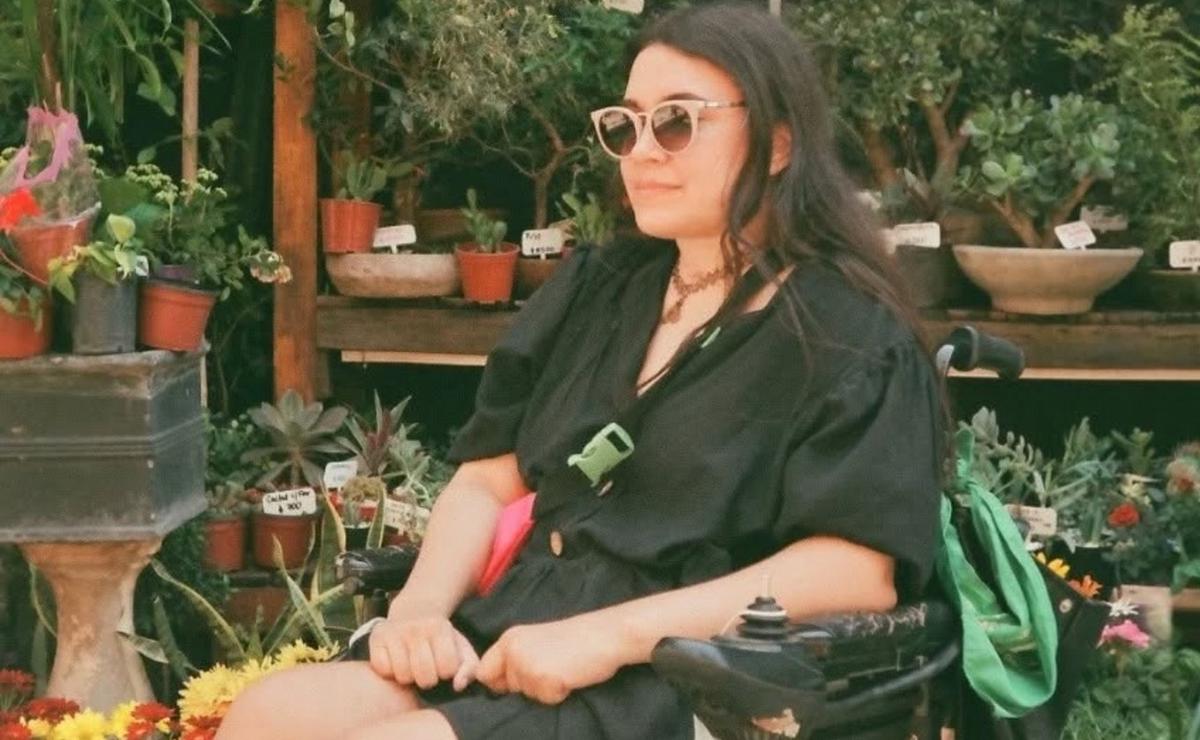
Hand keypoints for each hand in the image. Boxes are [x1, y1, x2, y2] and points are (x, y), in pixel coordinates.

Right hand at [368, 614, 478, 691]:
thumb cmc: (440, 637)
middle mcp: (416, 628)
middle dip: (429, 679)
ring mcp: (394, 632)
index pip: (447, 669)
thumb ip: (470, 668)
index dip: (447, 671)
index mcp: (440, 628)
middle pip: (425, 677)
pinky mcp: (376, 638)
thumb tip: (458, 685)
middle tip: (427, 668)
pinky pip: (382, 670)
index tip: (443, 663)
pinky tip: (396, 662)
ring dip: (409, 677)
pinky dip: (389, 671)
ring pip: (403, 676)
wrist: (414, 611)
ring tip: (412, 665)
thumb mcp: (461, 647)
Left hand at [475, 617, 628, 704]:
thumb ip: (516, 656)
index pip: (484, 671)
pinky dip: (558, 693)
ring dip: (544, 689)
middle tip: (551, 668)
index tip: (517, 681)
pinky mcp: (544, 679)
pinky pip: (546, 700)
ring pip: (527, 695)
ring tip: (562, 669)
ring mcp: (527, 665)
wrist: (604, 634)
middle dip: (526, 686)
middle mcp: (513, 650)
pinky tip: (569, 676)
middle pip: (506, 687)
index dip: (499, 681)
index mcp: (509, 638)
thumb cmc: (575, 639)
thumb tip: (499, 684)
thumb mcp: (537, 641)